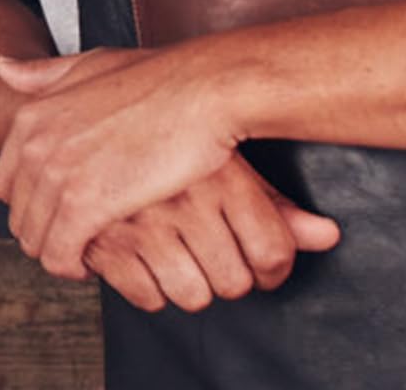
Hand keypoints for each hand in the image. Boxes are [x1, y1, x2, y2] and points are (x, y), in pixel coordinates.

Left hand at [0, 44, 248, 277]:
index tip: (62, 212)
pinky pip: (60, 254)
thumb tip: (2, 67)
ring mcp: (57, 174)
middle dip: (46, 232)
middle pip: (19, 215)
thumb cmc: (157, 80)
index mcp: (32, 116)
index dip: (33, 205)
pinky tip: (96, 263)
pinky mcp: (85, 204)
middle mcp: (36, 144)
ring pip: (35, 239)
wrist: (202, 91)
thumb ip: (44, 74)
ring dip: (60, 253)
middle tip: (79, 238)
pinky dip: (73, 267)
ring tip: (90, 251)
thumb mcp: (90, 65)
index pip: (6, 183)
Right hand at [80, 152, 340, 312]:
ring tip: (175, 255)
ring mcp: (142, 219)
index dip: (272, 267)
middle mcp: (184, 197)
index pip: (274, 252)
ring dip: (187, 285)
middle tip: (208, 253)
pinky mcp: (103, 239)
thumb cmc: (160, 131)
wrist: (77, 109)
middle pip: (236, 282)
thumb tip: (328, 236)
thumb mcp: (223, 157)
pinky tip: (141, 257)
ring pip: (193, 295)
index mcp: (218, 173)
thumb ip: (274, 202)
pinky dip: (145, 286)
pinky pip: (146, 296)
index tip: (259, 262)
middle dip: (226, 277)